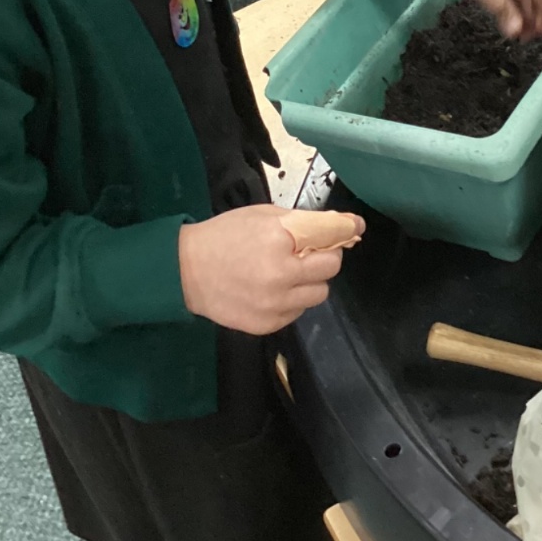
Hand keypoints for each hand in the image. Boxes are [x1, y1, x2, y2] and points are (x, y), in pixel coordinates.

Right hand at [178, 204, 364, 333]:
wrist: (185, 271)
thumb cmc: (225, 236)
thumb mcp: (262, 215)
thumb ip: (300, 221)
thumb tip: (337, 224)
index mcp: (279, 240)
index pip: (330, 235)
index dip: (347, 229)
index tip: (356, 226)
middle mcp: (281, 274)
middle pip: (330, 268)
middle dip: (325, 257)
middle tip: (310, 252)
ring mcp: (275, 304)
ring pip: (319, 294)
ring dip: (311, 282)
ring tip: (288, 273)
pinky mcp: (267, 324)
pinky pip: (298, 312)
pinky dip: (293, 300)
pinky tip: (273, 290)